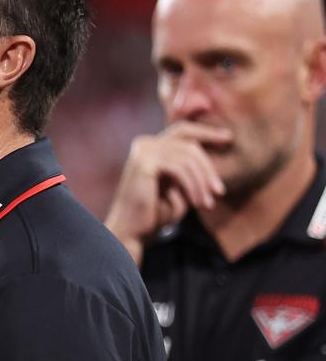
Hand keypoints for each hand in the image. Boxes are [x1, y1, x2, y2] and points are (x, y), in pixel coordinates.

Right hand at [105, 121, 231, 263]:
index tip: (228, 139)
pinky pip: (180, 169)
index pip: (183, 130)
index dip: (207, 132)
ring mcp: (143, 151)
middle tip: (220, 190)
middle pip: (189, 141)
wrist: (132, 230)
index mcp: (150, 146)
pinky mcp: (144, 163)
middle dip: (209, 165)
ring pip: (188, 157)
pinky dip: (193, 187)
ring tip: (209, 204)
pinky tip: (197, 204)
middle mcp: (145, 143)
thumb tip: (217, 148)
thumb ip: (190, 167)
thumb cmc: (156, 211)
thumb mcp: (178, 185)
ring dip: (203, 183)